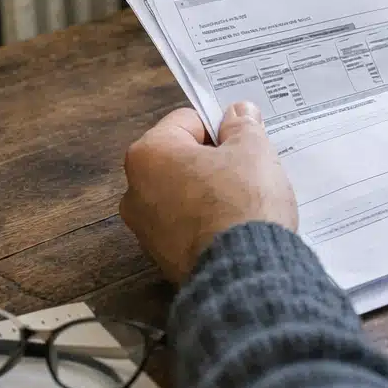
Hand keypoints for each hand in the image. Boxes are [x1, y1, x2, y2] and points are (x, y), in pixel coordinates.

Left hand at [120, 103, 297, 283]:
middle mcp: (134, 190)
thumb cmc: (242, 203)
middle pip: (181, 158)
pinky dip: (206, 223)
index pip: (188, 121)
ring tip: (241, 203)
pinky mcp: (160, 258)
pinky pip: (185, 226)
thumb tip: (237, 113)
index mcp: (148, 154)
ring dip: (209, 192)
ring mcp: (144, 229)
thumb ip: (242, 125)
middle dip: (212, 161)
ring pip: (183, 193)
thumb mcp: (253, 149)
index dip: (221, 129)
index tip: (243, 144)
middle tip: (246, 171)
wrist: (244, 274)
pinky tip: (231, 228)